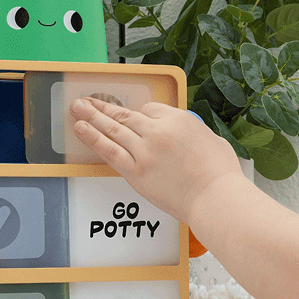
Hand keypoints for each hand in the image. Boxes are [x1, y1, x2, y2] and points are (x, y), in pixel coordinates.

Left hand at [70, 96, 241, 223]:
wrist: (215, 198)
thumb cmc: (220, 175)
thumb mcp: (213, 140)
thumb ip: (193, 134)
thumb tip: (184, 135)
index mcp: (179, 119)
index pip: (151, 109)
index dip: (141, 114)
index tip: (134, 119)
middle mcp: (158, 131)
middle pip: (126, 114)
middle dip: (104, 107)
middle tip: (87, 101)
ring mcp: (145, 151)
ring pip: (113, 128)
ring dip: (92, 117)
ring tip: (77, 108)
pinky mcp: (136, 171)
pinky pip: (109, 151)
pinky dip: (93, 138)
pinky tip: (80, 129)